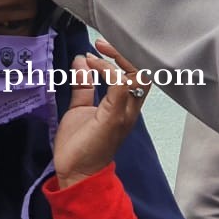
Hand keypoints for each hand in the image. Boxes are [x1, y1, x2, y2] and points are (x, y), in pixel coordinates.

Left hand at [53, 40, 150, 188]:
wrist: (75, 174)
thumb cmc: (80, 146)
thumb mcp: (80, 108)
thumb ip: (83, 85)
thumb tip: (82, 60)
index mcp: (125, 106)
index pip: (137, 74)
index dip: (122, 56)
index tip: (98, 48)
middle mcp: (130, 109)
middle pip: (143, 72)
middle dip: (123, 53)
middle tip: (100, 44)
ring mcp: (124, 114)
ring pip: (137, 77)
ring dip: (117, 59)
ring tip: (96, 52)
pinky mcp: (114, 118)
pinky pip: (121, 86)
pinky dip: (107, 71)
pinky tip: (91, 67)